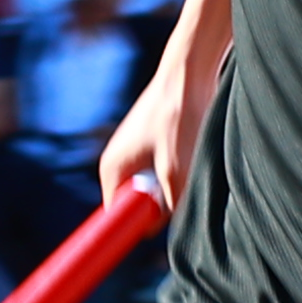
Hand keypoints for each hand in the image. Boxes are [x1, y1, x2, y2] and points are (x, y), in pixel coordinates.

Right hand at [96, 61, 204, 215]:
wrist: (189, 72)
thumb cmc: (178, 117)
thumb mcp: (176, 171)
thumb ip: (168, 207)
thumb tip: (160, 228)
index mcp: (111, 170)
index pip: (115, 217)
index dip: (135, 228)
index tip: (157, 230)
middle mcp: (117, 163)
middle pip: (134, 205)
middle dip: (157, 207)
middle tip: (180, 192)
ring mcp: (133, 152)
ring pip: (152, 189)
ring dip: (172, 188)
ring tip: (188, 168)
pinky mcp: (151, 144)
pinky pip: (161, 174)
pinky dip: (177, 173)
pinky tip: (191, 155)